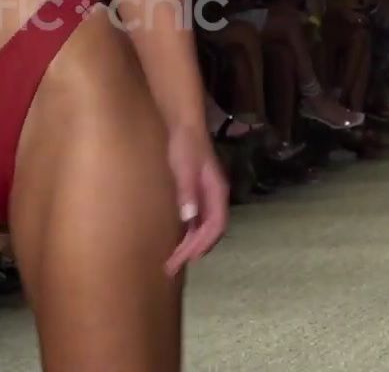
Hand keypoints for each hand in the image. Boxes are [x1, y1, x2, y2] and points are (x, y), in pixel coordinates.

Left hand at [164, 124, 228, 276]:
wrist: (183, 123)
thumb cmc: (184, 144)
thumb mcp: (184, 167)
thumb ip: (187, 191)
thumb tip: (188, 218)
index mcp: (217, 192)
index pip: (215, 227)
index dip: (202, 245)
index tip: (184, 259)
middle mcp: (215, 196)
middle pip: (210, 231)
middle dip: (194, 250)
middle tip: (171, 265)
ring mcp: (207, 194)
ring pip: (204, 227)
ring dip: (191, 244)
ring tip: (173, 258)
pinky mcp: (197, 191)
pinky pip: (197, 218)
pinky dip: (188, 232)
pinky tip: (176, 237)